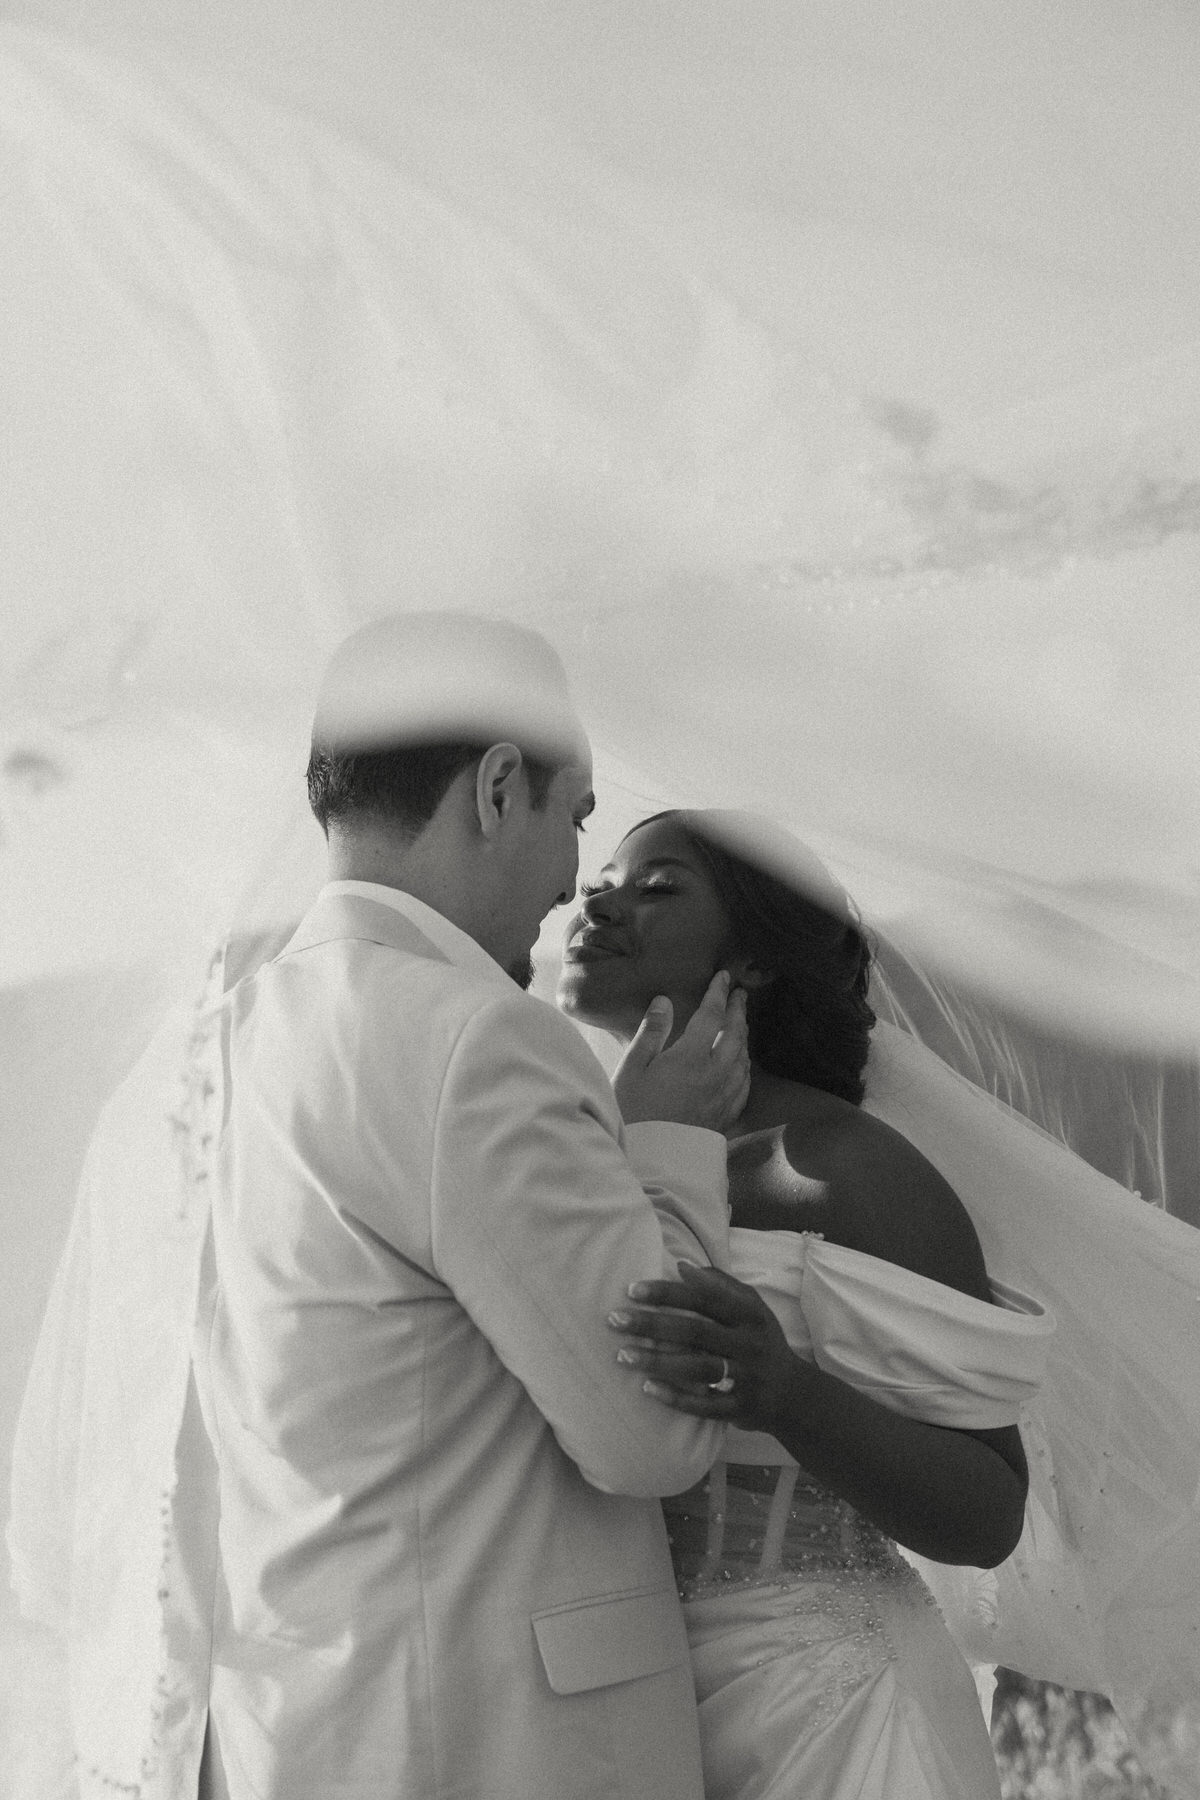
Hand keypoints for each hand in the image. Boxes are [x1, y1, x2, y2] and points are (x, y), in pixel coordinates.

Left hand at [607, 1262, 801, 1432]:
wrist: (795, 1396)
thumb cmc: (762, 1341)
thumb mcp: (754, 1308)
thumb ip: (721, 1285)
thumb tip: (682, 1265)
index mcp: (750, 1315)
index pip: (706, 1298)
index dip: (669, 1293)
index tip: (633, 1289)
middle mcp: (749, 1344)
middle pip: (695, 1331)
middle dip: (652, 1325)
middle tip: (614, 1320)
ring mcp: (746, 1378)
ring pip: (697, 1368)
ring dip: (657, 1361)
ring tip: (622, 1356)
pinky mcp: (740, 1408)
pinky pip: (705, 1405)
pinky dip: (676, 1398)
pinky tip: (647, 1389)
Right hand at [612, 972, 749, 1131]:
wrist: (650, 1159)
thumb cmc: (632, 1111)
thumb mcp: (632, 1068)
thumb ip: (651, 1032)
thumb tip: (665, 1001)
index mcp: (691, 1057)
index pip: (712, 1015)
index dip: (718, 993)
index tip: (723, 976)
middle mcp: (715, 1073)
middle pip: (736, 1034)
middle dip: (738, 1010)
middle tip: (740, 994)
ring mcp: (724, 1095)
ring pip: (744, 1058)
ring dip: (744, 1036)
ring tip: (740, 1024)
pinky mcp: (726, 1115)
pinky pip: (745, 1083)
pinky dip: (745, 1065)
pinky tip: (742, 1064)